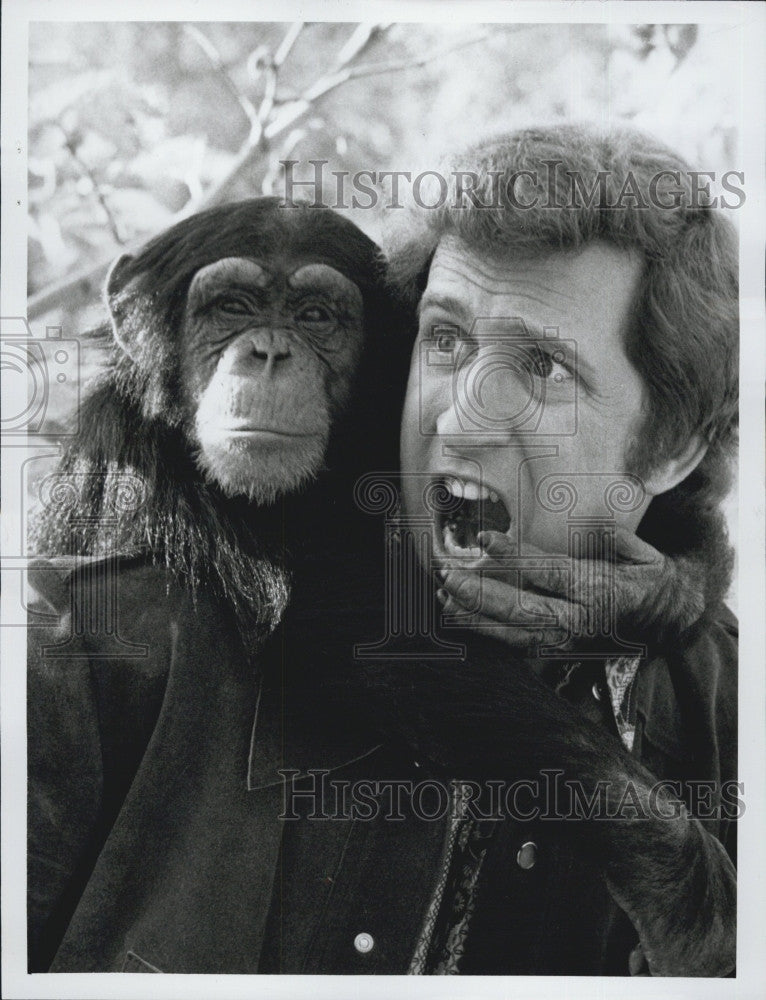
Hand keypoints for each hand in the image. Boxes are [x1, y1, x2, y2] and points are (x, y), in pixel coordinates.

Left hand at [436, 528, 705, 652]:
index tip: (484, 538)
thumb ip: (617, 540)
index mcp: (600, 590)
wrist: (673, 624)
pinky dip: (487, 631)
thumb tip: (597, 528)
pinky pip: (517, 643)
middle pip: (524, 609)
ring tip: (443, 599)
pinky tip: (461, 617)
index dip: (516, 555)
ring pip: (514, 632)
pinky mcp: (559, 649)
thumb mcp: (646, 555)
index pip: (550, 571)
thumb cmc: (652, 581)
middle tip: (449, 577)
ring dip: (476, 617)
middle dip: (483, 595)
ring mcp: (568, 639)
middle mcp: (580, 620)